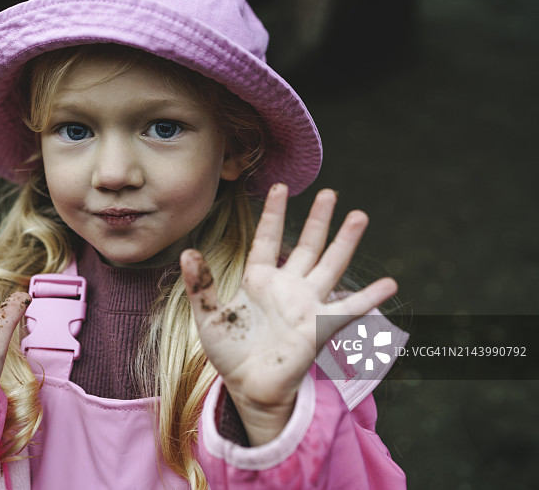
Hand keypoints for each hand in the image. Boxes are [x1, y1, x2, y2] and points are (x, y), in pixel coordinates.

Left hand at [181, 185, 396, 444]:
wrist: (247, 387)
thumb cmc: (228, 352)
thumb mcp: (207, 316)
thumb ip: (200, 284)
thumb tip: (186, 252)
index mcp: (258, 280)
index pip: (268, 239)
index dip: (275, 213)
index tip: (281, 187)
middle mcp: (286, 286)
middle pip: (307, 245)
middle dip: (318, 220)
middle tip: (330, 193)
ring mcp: (306, 304)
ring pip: (330, 265)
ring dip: (345, 242)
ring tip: (359, 216)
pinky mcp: (320, 327)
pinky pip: (349, 309)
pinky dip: (369, 297)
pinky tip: (389, 284)